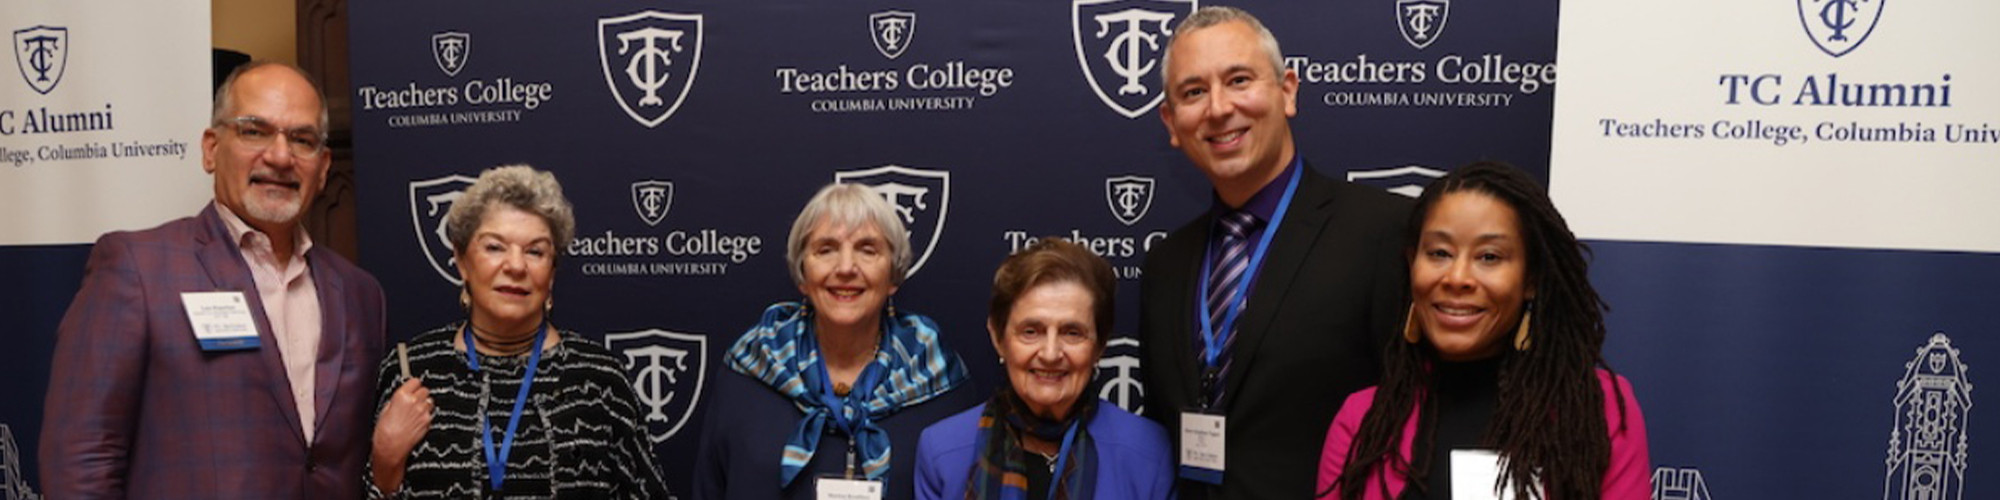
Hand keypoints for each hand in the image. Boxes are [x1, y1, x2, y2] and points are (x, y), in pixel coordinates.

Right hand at [371, 377, 432, 492]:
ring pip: (429, 401)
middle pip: (425, 389)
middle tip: (412, 401)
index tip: (411, 387)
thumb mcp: (385, 410)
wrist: (391, 448)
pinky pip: (430, 413)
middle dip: (419, 394)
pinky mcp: (428, 421)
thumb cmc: (384, 432)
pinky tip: (415, 421)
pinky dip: (425, 415)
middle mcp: (414, 401)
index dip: (413, 385)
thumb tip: (403, 395)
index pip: (415, 381)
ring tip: (414, 412)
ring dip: (424, 404)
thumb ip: (396, 400)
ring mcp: (423, 411)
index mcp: (401, 396)